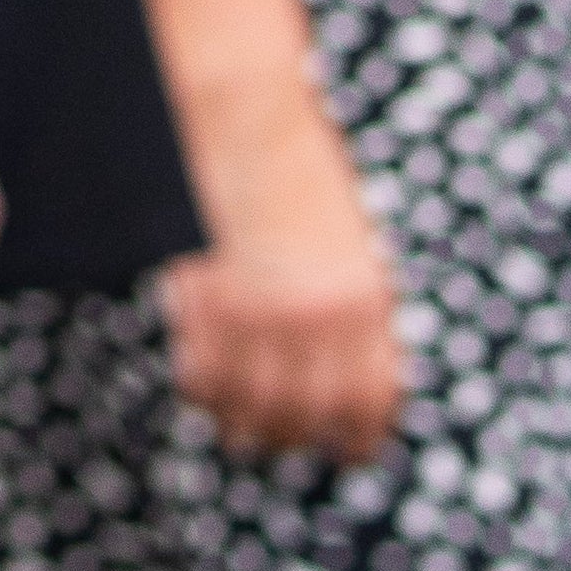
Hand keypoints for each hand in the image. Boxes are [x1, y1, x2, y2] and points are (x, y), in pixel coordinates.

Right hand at [162, 72, 407, 458]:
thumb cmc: (304, 178)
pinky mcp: (202, 304)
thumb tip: (356, 385)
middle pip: (306, 416)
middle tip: (288, 441)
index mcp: (364, 300)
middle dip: (297, 438)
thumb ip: (359, 313)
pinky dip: (205, 393)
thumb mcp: (356, 244)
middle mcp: (313, 316)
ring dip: (247, 426)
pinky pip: (202, 378)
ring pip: (250, 407)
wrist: (245, 118)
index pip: (369, 401)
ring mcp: (253, 313)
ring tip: (246, 427)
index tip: (350, 452)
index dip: (359, 438)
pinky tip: (209, 389)